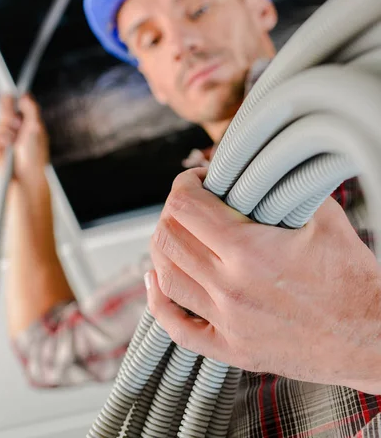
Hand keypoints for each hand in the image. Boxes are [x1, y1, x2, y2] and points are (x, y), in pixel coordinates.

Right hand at [0, 94, 48, 183]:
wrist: (25, 176)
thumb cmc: (35, 156)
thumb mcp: (37, 128)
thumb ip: (31, 109)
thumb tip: (25, 94)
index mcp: (28, 122)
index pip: (18, 105)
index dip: (13, 100)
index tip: (11, 95)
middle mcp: (16, 128)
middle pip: (6, 110)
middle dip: (8, 113)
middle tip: (16, 122)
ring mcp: (5, 136)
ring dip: (7, 129)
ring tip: (15, 140)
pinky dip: (1, 139)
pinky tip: (8, 147)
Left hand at [147, 168, 380, 391]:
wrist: (372, 339)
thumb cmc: (353, 280)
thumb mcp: (324, 218)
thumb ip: (286, 187)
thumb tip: (260, 166)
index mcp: (249, 251)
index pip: (185, 206)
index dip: (184, 183)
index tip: (197, 179)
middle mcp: (230, 287)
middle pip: (168, 237)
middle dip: (172, 211)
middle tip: (189, 202)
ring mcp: (227, 322)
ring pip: (166, 277)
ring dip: (162, 247)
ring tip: (175, 231)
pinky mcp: (232, 349)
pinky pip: (177, 329)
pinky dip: (159, 301)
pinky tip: (155, 280)